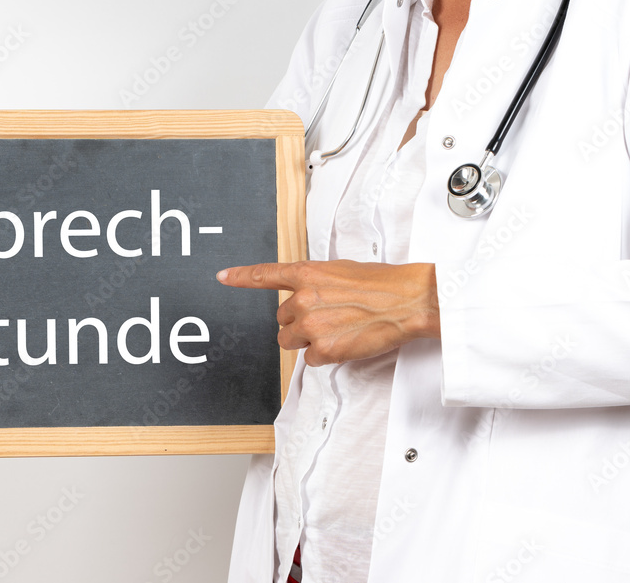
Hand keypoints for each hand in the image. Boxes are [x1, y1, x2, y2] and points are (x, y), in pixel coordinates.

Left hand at [217, 260, 439, 365]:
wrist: (407, 300)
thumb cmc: (382, 284)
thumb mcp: (341, 271)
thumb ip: (316, 282)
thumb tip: (305, 295)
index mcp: (307, 274)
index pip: (266, 275)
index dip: (241, 277)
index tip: (223, 277)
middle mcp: (303, 298)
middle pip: (282, 319)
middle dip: (299, 322)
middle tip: (329, 318)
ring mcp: (311, 325)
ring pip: (290, 341)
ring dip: (307, 340)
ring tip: (337, 330)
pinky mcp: (323, 349)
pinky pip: (310, 359)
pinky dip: (324, 356)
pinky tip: (344, 343)